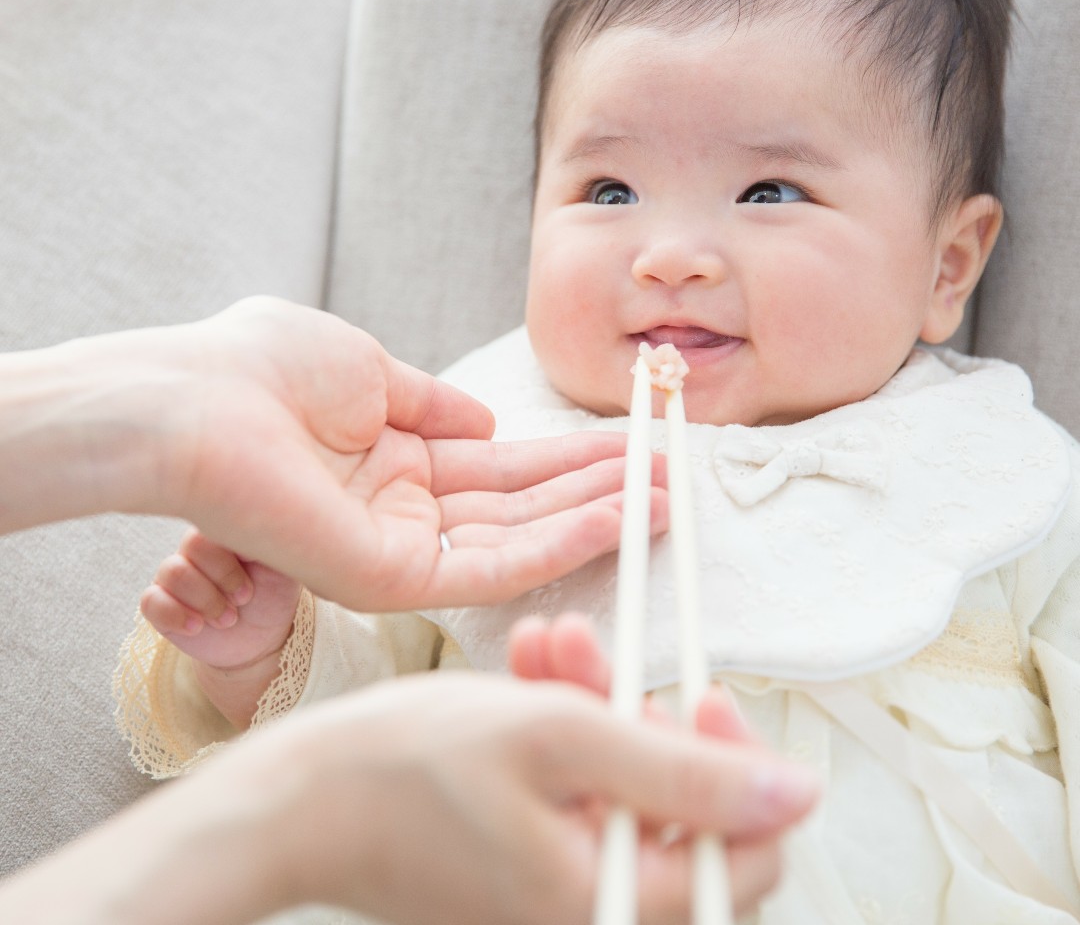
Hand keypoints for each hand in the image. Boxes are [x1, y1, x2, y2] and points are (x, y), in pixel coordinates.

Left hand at [18, 297, 665, 609]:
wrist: (188, 403)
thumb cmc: (258, 369)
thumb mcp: (365, 368)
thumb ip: (430, 401)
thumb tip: (487, 421)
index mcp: (391, 458)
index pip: (498, 465)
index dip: (565, 456)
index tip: (626, 443)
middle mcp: (401, 509)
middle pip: (519, 504)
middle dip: (596, 489)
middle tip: (669, 475)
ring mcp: (397, 548)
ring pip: (517, 540)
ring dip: (593, 517)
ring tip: (663, 497)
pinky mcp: (389, 579)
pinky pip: (490, 567)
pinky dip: (557, 544)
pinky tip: (615, 520)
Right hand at [140, 530, 302, 726]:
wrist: (260, 640)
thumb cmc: (273, 597)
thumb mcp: (284, 570)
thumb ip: (273, 544)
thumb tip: (261, 527)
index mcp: (225, 534)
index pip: (216, 525)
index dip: (232, 558)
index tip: (252, 584)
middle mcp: (196, 550)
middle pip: (193, 547)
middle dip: (222, 578)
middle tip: (244, 601)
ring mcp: (175, 576)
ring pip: (172, 572)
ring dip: (205, 600)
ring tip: (228, 619)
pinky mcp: (160, 604)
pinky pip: (151, 601)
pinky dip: (175, 615)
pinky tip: (197, 627)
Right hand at [251, 673, 818, 924]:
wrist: (294, 800)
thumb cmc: (409, 768)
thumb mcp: (561, 739)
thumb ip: (686, 770)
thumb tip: (796, 793)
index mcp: (612, 909)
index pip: (741, 856)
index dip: (732, 764)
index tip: (697, 694)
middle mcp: (589, 917)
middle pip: (674, 816)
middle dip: (642, 720)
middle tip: (604, 660)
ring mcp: (550, 895)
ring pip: (617, 791)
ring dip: (595, 710)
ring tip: (552, 647)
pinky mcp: (519, 867)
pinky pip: (569, 797)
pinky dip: (559, 733)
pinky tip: (528, 675)